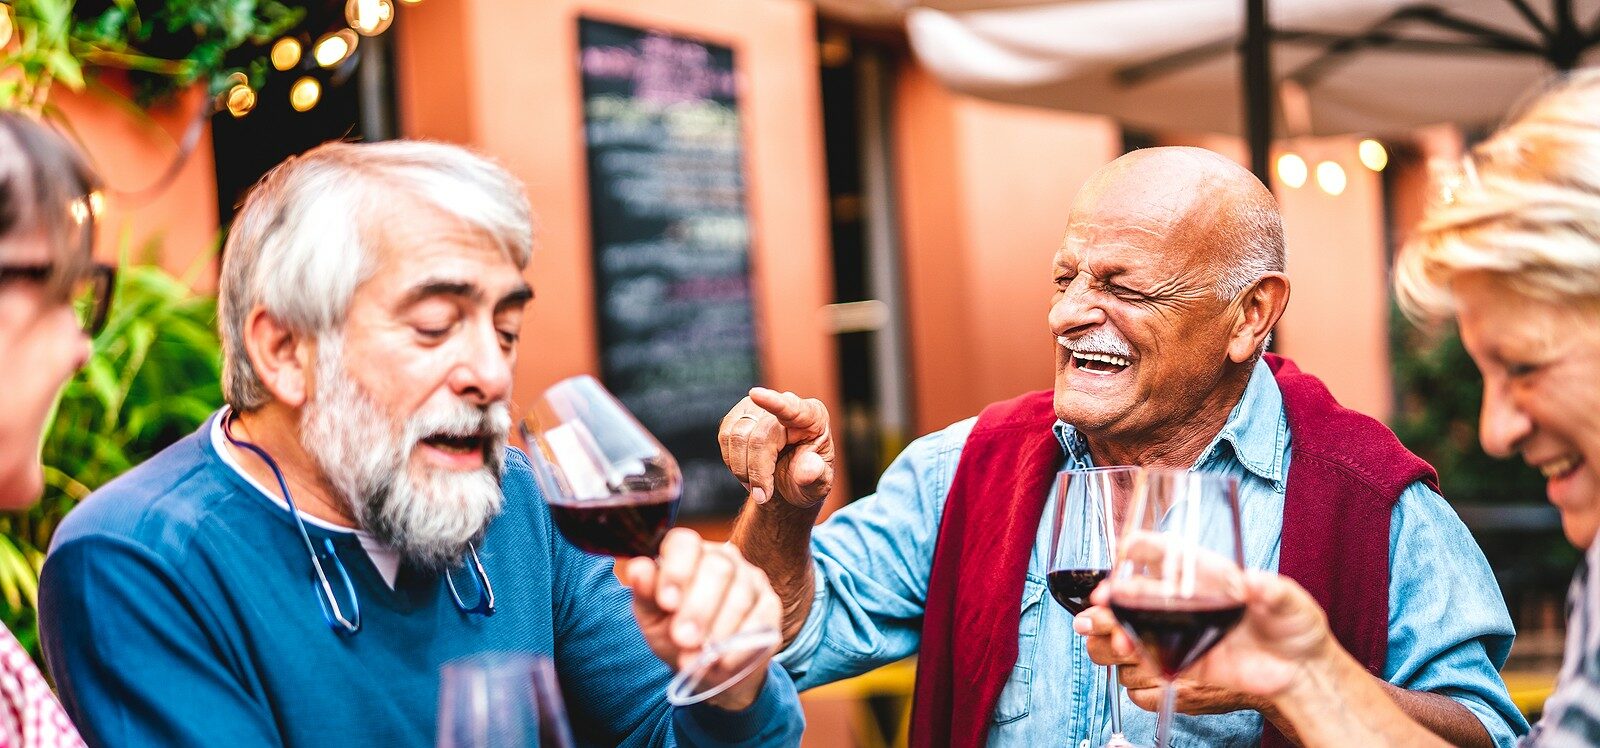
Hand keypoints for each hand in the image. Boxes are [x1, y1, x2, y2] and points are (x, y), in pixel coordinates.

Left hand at [616, 528, 780, 710]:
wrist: (709, 668)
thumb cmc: (675, 635)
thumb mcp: (653, 618)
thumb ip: (645, 594)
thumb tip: (637, 569)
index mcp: (688, 553)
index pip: (685, 543)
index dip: (676, 571)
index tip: (667, 603)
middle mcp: (723, 558)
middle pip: (717, 569)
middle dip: (698, 608)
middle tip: (684, 638)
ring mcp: (751, 579)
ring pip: (740, 594)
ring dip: (719, 630)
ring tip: (700, 658)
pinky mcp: (770, 604)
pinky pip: (761, 619)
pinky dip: (740, 645)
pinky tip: (723, 662)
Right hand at [718, 387, 834, 507]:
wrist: (789, 482)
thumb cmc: (806, 480)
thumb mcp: (818, 486)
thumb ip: (816, 478)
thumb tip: (807, 470)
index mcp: (813, 417)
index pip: (792, 408)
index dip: (773, 402)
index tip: (755, 394)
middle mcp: (786, 404)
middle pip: (759, 438)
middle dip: (757, 472)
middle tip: (762, 496)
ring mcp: (759, 407)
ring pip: (736, 436)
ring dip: (742, 469)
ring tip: (757, 485)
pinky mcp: (740, 414)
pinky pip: (725, 436)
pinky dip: (732, 461)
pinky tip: (746, 471)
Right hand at [1084, 570, 1336, 702]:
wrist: (1301, 672)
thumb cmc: (1296, 626)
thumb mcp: (1289, 600)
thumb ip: (1272, 591)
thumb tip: (1254, 583)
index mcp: (1209, 574)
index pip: (1168, 552)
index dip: (1143, 547)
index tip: (1125, 548)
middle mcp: (1188, 599)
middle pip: (1141, 590)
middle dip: (1116, 592)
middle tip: (1104, 599)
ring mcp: (1183, 630)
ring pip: (1137, 623)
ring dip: (1117, 625)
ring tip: (1113, 633)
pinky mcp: (1185, 660)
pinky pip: (1151, 656)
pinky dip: (1135, 653)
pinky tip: (1128, 652)